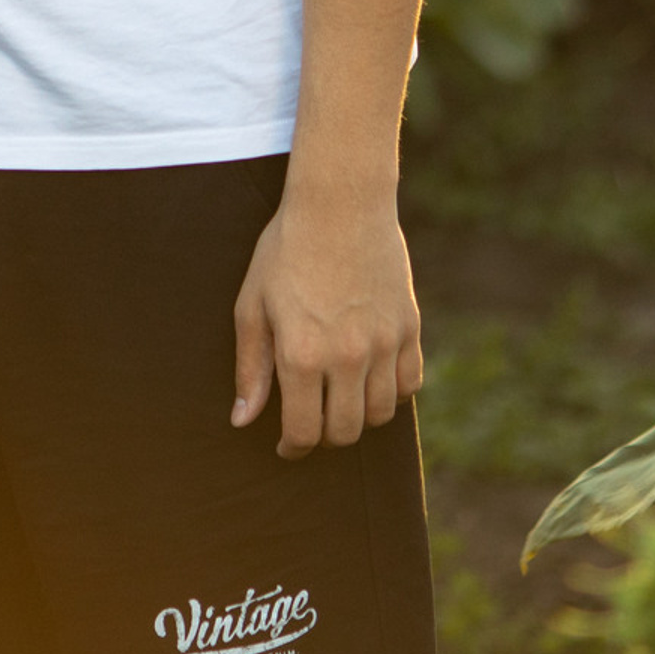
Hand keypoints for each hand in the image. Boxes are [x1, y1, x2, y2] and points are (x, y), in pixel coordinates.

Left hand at [231, 184, 421, 458]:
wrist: (340, 205)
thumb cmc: (286, 251)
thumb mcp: (252, 304)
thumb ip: (250, 367)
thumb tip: (244, 420)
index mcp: (302, 353)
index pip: (305, 432)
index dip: (293, 448)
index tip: (286, 447)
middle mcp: (348, 357)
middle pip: (344, 431)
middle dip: (324, 437)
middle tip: (310, 422)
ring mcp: (384, 345)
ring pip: (380, 414)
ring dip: (357, 417)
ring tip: (337, 399)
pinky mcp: (410, 330)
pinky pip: (408, 385)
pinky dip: (391, 393)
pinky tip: (369, 379)